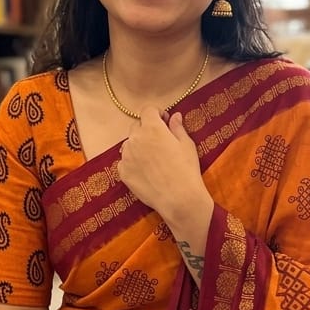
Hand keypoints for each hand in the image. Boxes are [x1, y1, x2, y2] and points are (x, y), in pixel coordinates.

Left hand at [118, 108, 205, 222]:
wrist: (178, 198)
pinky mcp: (122, 172)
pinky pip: (125, 162)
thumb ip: (177, 128)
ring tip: (153, 160)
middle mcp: (135, 139)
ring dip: (139, 146)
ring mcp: (126, 156)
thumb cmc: (186, 170)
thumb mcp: (187, 145)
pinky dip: (133, 163)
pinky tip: (146, 172)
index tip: (164, 122)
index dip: (156, 114)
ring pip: (130, 145)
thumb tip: (174, 116)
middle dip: (147, 130)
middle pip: (136, 127)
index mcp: (152, 128)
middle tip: (160, 142)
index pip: (147, 110)